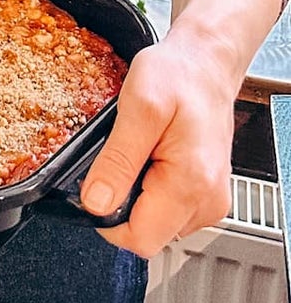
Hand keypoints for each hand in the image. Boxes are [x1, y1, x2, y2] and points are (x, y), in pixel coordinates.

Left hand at [79, 28, 237, 256]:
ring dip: (134, 195)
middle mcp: (206, 202)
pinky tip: (148, 157)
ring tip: (136, 152)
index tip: (94, 185)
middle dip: (121, 203)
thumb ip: (117, 159)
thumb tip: (96, 202)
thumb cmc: (176, 77)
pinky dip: (149, 189)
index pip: (141, 238)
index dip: (106, 218)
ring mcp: (208, 201)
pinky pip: (167, 209)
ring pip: (155, 223)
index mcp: (190, 184)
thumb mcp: (137, 107)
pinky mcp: (204, 194)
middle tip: (118, 157)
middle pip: (147, 233)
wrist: (204, 65)